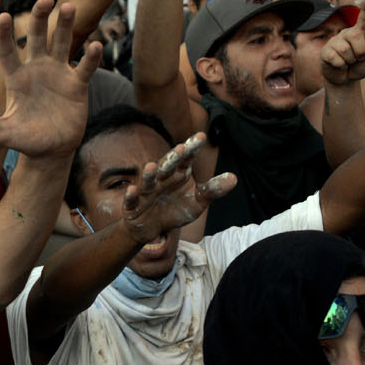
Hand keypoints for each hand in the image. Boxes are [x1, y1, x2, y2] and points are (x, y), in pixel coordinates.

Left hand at [0, 0, 98, 157]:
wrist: (51, 150)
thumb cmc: (24, 140)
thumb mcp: (2, 131)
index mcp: (17, 78)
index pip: (7, 51)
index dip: (4, 34)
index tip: (3, 16)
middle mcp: (37, 70)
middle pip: (36, 37)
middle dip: (39, 18)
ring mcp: (58, 74)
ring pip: (62, 43)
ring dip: (66, 26)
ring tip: (69, 7)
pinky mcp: (77, 84)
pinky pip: (85, 67)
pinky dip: (91, 57)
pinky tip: (96, 46)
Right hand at [121, 134, 235, 241]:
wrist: (152, 227)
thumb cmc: (176, 209)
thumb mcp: (198, 201)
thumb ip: (213, 190)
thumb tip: (234, 178)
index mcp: (178, 174)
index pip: (186, 158)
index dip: (192, 148)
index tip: (201, 137)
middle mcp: (162, 179)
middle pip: (166, 166)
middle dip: (172, 158)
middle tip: (180, 148)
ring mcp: (146, 191)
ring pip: (147, 181)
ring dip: (149, 174)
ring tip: (152, 166)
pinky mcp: (133, 205)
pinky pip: (131, 200)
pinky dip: (131, 196)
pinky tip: (132, 191)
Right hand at [320, 0, 364, 85]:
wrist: (344, 79)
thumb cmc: (359, 67)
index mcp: (361, 33)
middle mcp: (347, 33)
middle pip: (355, 36)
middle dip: (360, 51)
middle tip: (358, 58)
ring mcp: (335, 41)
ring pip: (346, 49)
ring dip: (350, 60)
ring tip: (348, 62)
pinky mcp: (326, 52)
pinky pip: (336, 58)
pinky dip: (341, 65)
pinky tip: (339, 65)